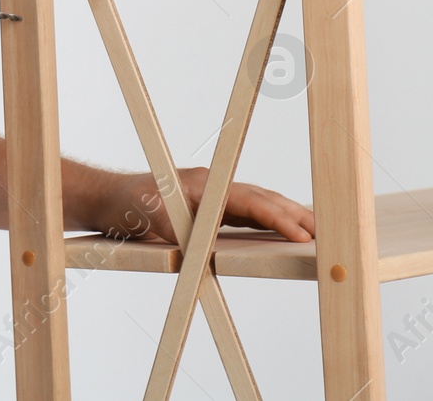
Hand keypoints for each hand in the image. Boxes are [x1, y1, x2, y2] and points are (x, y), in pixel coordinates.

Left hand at [90, 167, 315, 243]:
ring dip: (286, 218)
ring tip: (316, 233)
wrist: (104, 198)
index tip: (303, 235)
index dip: (279, 218)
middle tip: (327, 234)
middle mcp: (213, 186)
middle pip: (263, 200)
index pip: (252, 202)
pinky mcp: (207, 209)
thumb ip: (181, 231)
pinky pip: (245, 215)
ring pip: (258, 206)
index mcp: (205, 185)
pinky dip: (268, 222)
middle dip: (295, 216)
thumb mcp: (151, 219)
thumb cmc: (125, 204)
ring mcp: (211, 196)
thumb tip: (209, 247)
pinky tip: (283, 231)